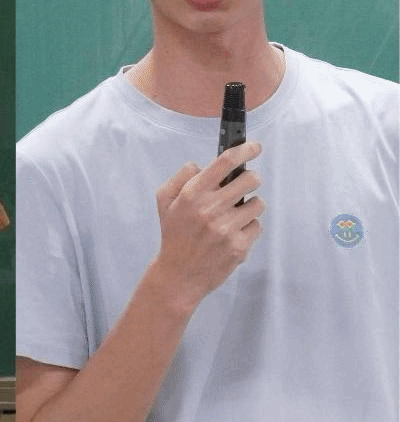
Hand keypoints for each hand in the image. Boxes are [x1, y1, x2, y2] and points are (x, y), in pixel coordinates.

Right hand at [152, 141, 265, 311]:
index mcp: (192, 194)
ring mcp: (226, 228)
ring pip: (258, 203)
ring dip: (249, 206)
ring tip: (233, 215)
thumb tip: (202, 165)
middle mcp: (210, 209)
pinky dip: (248, 227)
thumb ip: (181, 177)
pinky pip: (257, 225)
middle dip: (250, 179)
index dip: (245, 150)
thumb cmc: (174, 234)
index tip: (254, 146)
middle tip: (241, 187)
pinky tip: (233, 233)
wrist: (179, 274)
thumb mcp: (164, 201)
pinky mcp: (239, 246)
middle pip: (250, 179)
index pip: (225, 163)